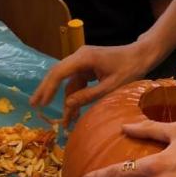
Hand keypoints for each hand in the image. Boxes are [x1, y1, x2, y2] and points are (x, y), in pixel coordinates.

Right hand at [31, 41, 148, 123]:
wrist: (141, 56)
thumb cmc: (129, 70)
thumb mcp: (110, 87)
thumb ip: (88, 95)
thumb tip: (67, 104)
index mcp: (84, 58)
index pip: (59, 72)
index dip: (48, 88)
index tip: (41, 103)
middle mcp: (80, 56)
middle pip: (57, 74)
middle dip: (47, 91)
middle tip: (34, 105)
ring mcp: (83, 61)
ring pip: (67, 81)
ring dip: (64, 99)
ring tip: (64, 120)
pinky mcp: (87, 66)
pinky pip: (76, 81)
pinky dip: (74, 95)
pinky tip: (72, 111)